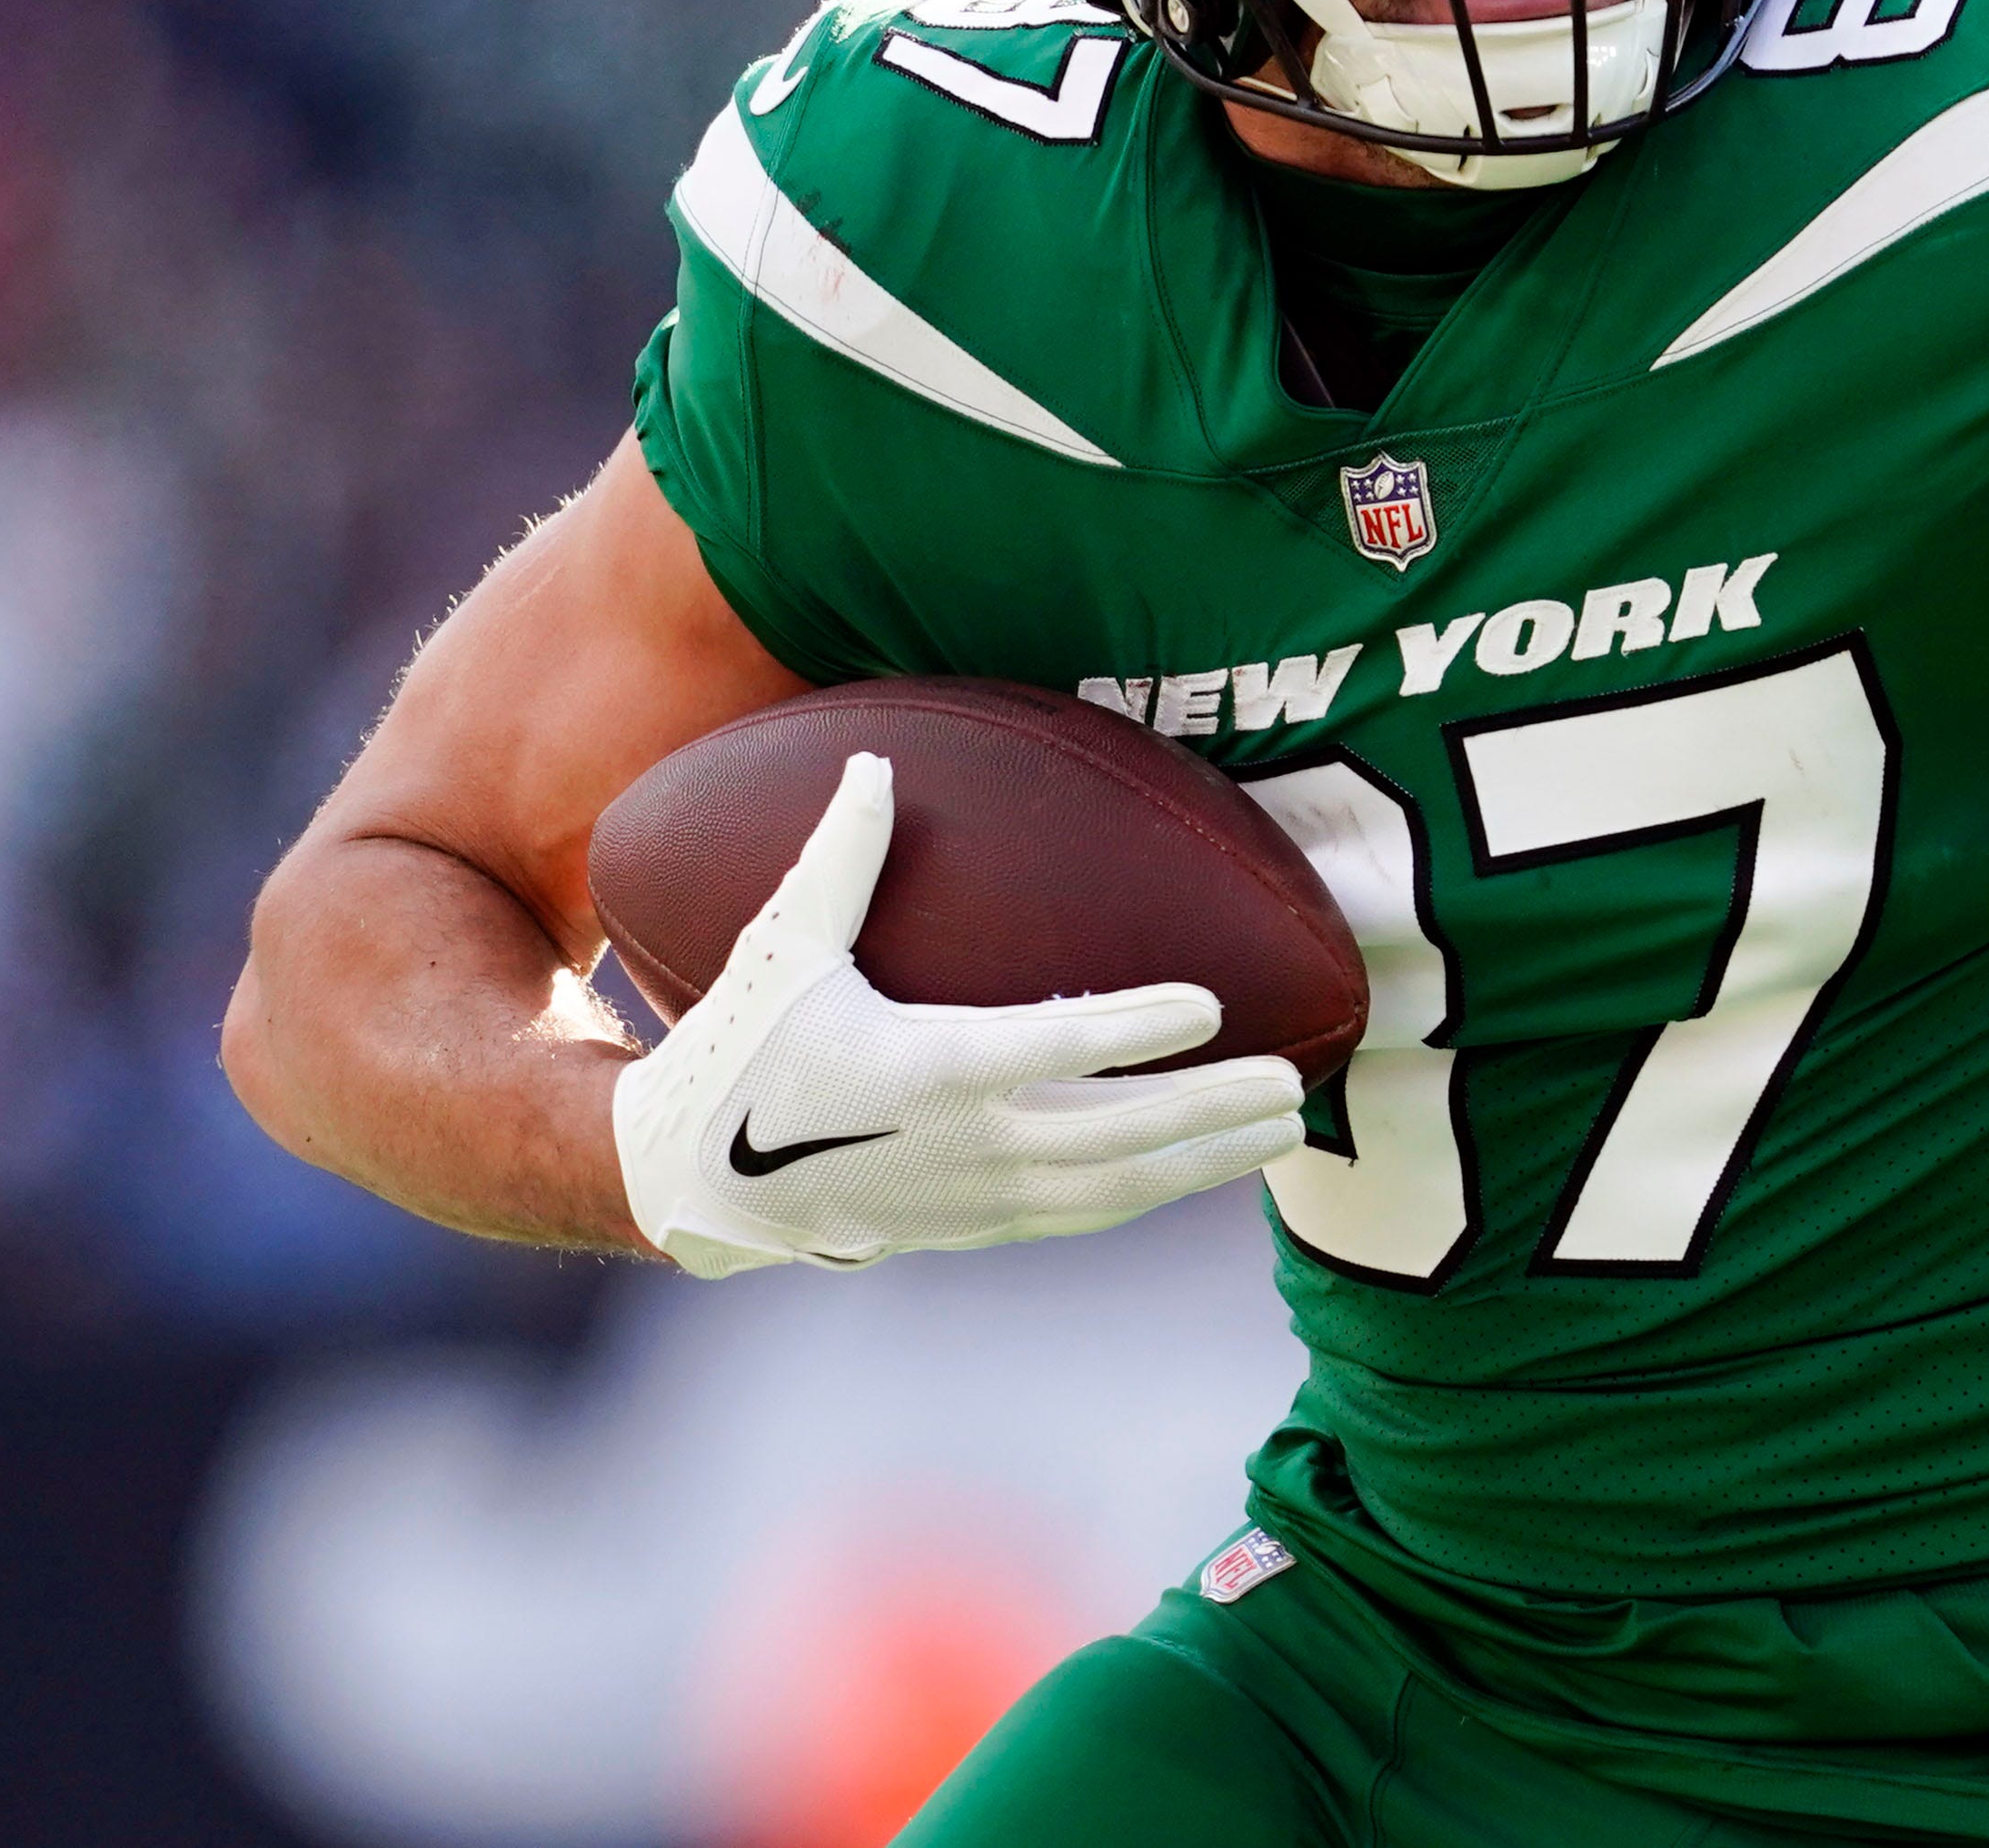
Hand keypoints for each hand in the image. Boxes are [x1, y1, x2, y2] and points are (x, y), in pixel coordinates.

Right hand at [611, 753, 1306, 1277]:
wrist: (701, 1181)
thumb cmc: (746, 1050)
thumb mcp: (781, 950)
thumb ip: (837, 860)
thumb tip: (873, 763)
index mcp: (916, 1070)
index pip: (1045, 1050)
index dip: (1130, 1032)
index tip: (1209, 1007)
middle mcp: (958, 1145)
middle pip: (1108, 1138)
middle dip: (1203, 1113)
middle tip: (1287, 1083)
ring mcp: (973, 1197)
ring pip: (1111, 1189)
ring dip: (1201, 1160)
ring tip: (1282, 1125)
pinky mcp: (979, 1225)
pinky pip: (1086, 1211)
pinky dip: (1155, 1188)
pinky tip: (1213, 1160)